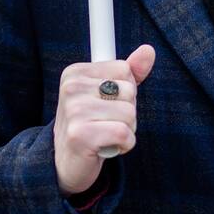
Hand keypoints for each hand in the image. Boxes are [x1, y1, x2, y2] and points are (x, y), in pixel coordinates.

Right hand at [53, 44, 154, 195]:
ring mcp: (74, 111)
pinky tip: (107, 147)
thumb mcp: (107, 94)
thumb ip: (129, 72)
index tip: (106, 105)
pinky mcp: (81, 135)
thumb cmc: (89, 124)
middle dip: (127, 112)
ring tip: (105, 135)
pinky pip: (124, 134)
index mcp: (76, 72)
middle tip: (105, 123)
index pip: (125, 71)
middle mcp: (71, 87)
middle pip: (129, 91)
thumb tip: (148, 50)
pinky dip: (124, 144)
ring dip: (126, 130)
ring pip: (130, 114)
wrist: (65, 163)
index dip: (124, 92)